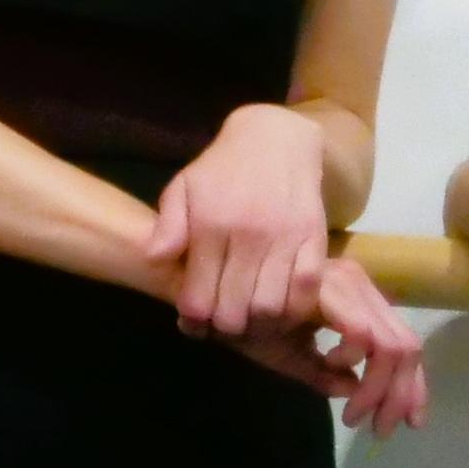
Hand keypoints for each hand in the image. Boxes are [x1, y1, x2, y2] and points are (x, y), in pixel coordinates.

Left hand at [146, 103, 337, 343]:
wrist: (276, 139)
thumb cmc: (222, 169)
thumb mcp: (185, 187)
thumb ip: (168, 225)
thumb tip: (154, 259)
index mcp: (211, 225)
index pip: (200, 297)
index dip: (194, 321)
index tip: (193, 324)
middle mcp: (248, 236)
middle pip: (236, 311)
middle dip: (226, 328)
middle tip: (223, 325)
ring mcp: (284, 239)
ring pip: (271, 309)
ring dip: (260, 326)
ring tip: (251, 322)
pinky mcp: (314, 240)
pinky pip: (306, 292)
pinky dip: (293, 312)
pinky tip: (281, 311)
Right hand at [228, 253, 430, 437]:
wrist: (212, 300)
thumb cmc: (249, 325)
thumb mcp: (296, 359)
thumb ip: (329, 376)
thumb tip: (355, 392)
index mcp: (358, 299)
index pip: (404, 344)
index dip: (414, 387)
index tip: (409, 423)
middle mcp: (359, 286)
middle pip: (407, 346)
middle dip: (402, 396)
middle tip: (381, 430)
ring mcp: (346, 284)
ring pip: (393, 346)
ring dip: (381, 389)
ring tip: (355, 416)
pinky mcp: (328, 289)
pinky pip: (364, 333)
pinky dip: (355, 361)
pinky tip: (333, 370)